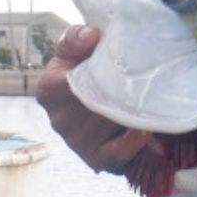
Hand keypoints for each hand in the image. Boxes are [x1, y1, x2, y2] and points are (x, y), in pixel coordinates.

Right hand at [36, 25, 149, 172]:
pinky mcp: (95, 160)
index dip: (92, 72)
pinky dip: (132, 141)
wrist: (102, 106)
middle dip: (116, 92)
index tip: (114, 62)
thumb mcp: (75, 53)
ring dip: (128, 112)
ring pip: (107, 125)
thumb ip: (75, 38)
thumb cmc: (87, 75)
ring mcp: (76, 142)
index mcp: (49, 91)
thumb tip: (90, 36)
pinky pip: (116, 152)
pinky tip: (144, 128)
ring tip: (146, 99)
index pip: (67, 83)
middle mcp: (58, 120)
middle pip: (92, 104)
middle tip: (142, 79)